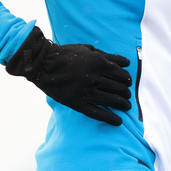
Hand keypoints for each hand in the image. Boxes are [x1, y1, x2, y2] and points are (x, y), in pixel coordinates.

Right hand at [6, 27, 131, 125]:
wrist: (43, 65)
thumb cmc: (66, 54)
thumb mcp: (88, 49)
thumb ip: (107, 56)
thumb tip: (126, 63)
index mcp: (99, 63)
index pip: (121, 74)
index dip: (127, 79)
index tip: (128, 82)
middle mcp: (95, 78)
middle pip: (118, 87)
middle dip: (126, 92)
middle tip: (128, 94)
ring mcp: (86, 92)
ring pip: (111, 100)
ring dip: (123, 104)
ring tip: (127, 106)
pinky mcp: (77, 103)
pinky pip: (97, 113)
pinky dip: (110, 118)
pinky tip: (118, 122)